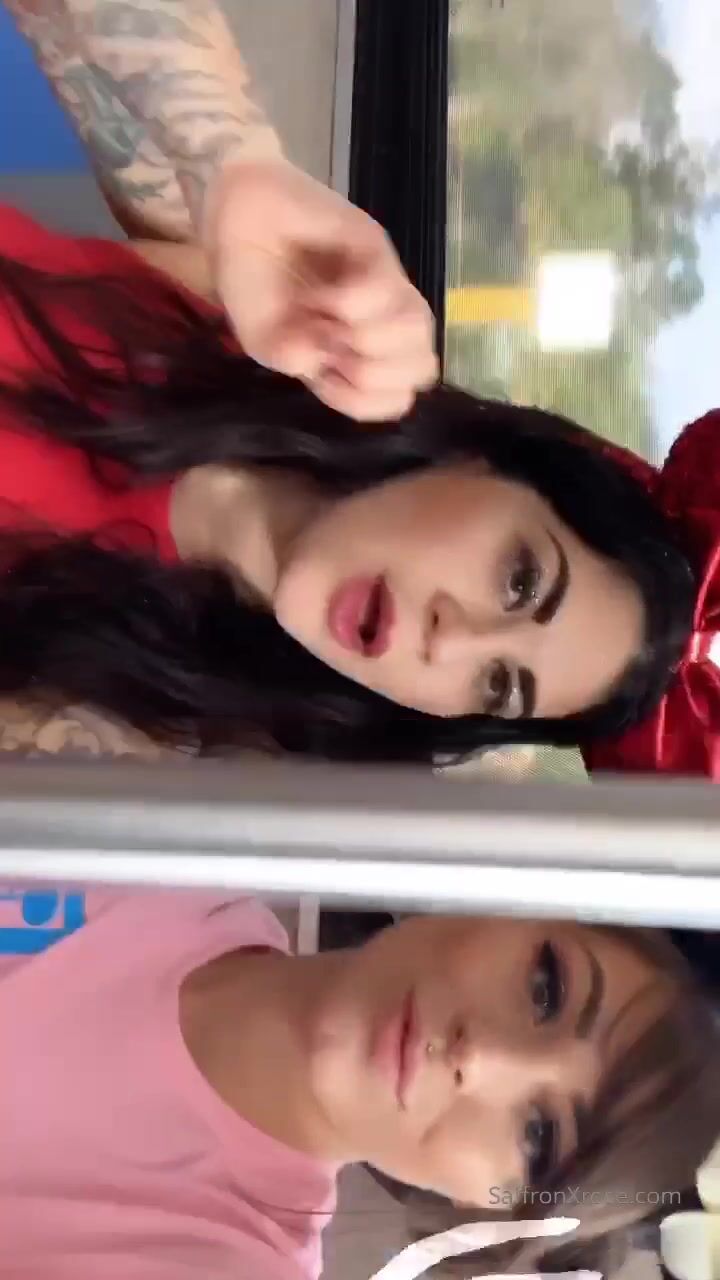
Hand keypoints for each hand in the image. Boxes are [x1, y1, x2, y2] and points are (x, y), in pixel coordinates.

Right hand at [204, 159, 437, 419]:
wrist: (234, 217)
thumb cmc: (249, 281)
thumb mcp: (260, 338)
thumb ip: (288, 358)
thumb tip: (320, 359)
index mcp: (356, 355)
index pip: (396, 397)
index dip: (364, 400)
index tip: (322, 380)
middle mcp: (379, 323)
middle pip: (421, 368)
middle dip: (373, 374)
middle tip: (331, 352)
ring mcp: (383, 284)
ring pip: (419, 328)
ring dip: (371, 340)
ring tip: (331, 325)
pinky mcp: (375, 247)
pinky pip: (386, 288)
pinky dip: (350, 304)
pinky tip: (320, 296)